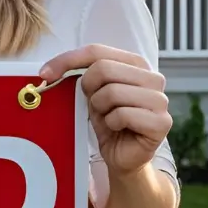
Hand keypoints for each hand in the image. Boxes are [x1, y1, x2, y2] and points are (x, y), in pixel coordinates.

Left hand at [39, 44, 171, 175]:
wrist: (123, 156)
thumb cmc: (109, 121)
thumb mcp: (92, 92)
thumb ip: (81, 74)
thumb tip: (48, 71)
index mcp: (137, 63)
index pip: (96, 50)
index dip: (67, 60)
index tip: (45, 73)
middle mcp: (154, 77)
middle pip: (104, 68)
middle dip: (89, 89)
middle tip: (93, 105)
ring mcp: (160, 100)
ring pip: (112, 92)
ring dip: (101, 108)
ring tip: (108, 117)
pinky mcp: (161, 122)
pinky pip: (122, 114)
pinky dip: (111, 123)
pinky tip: (118, 129)